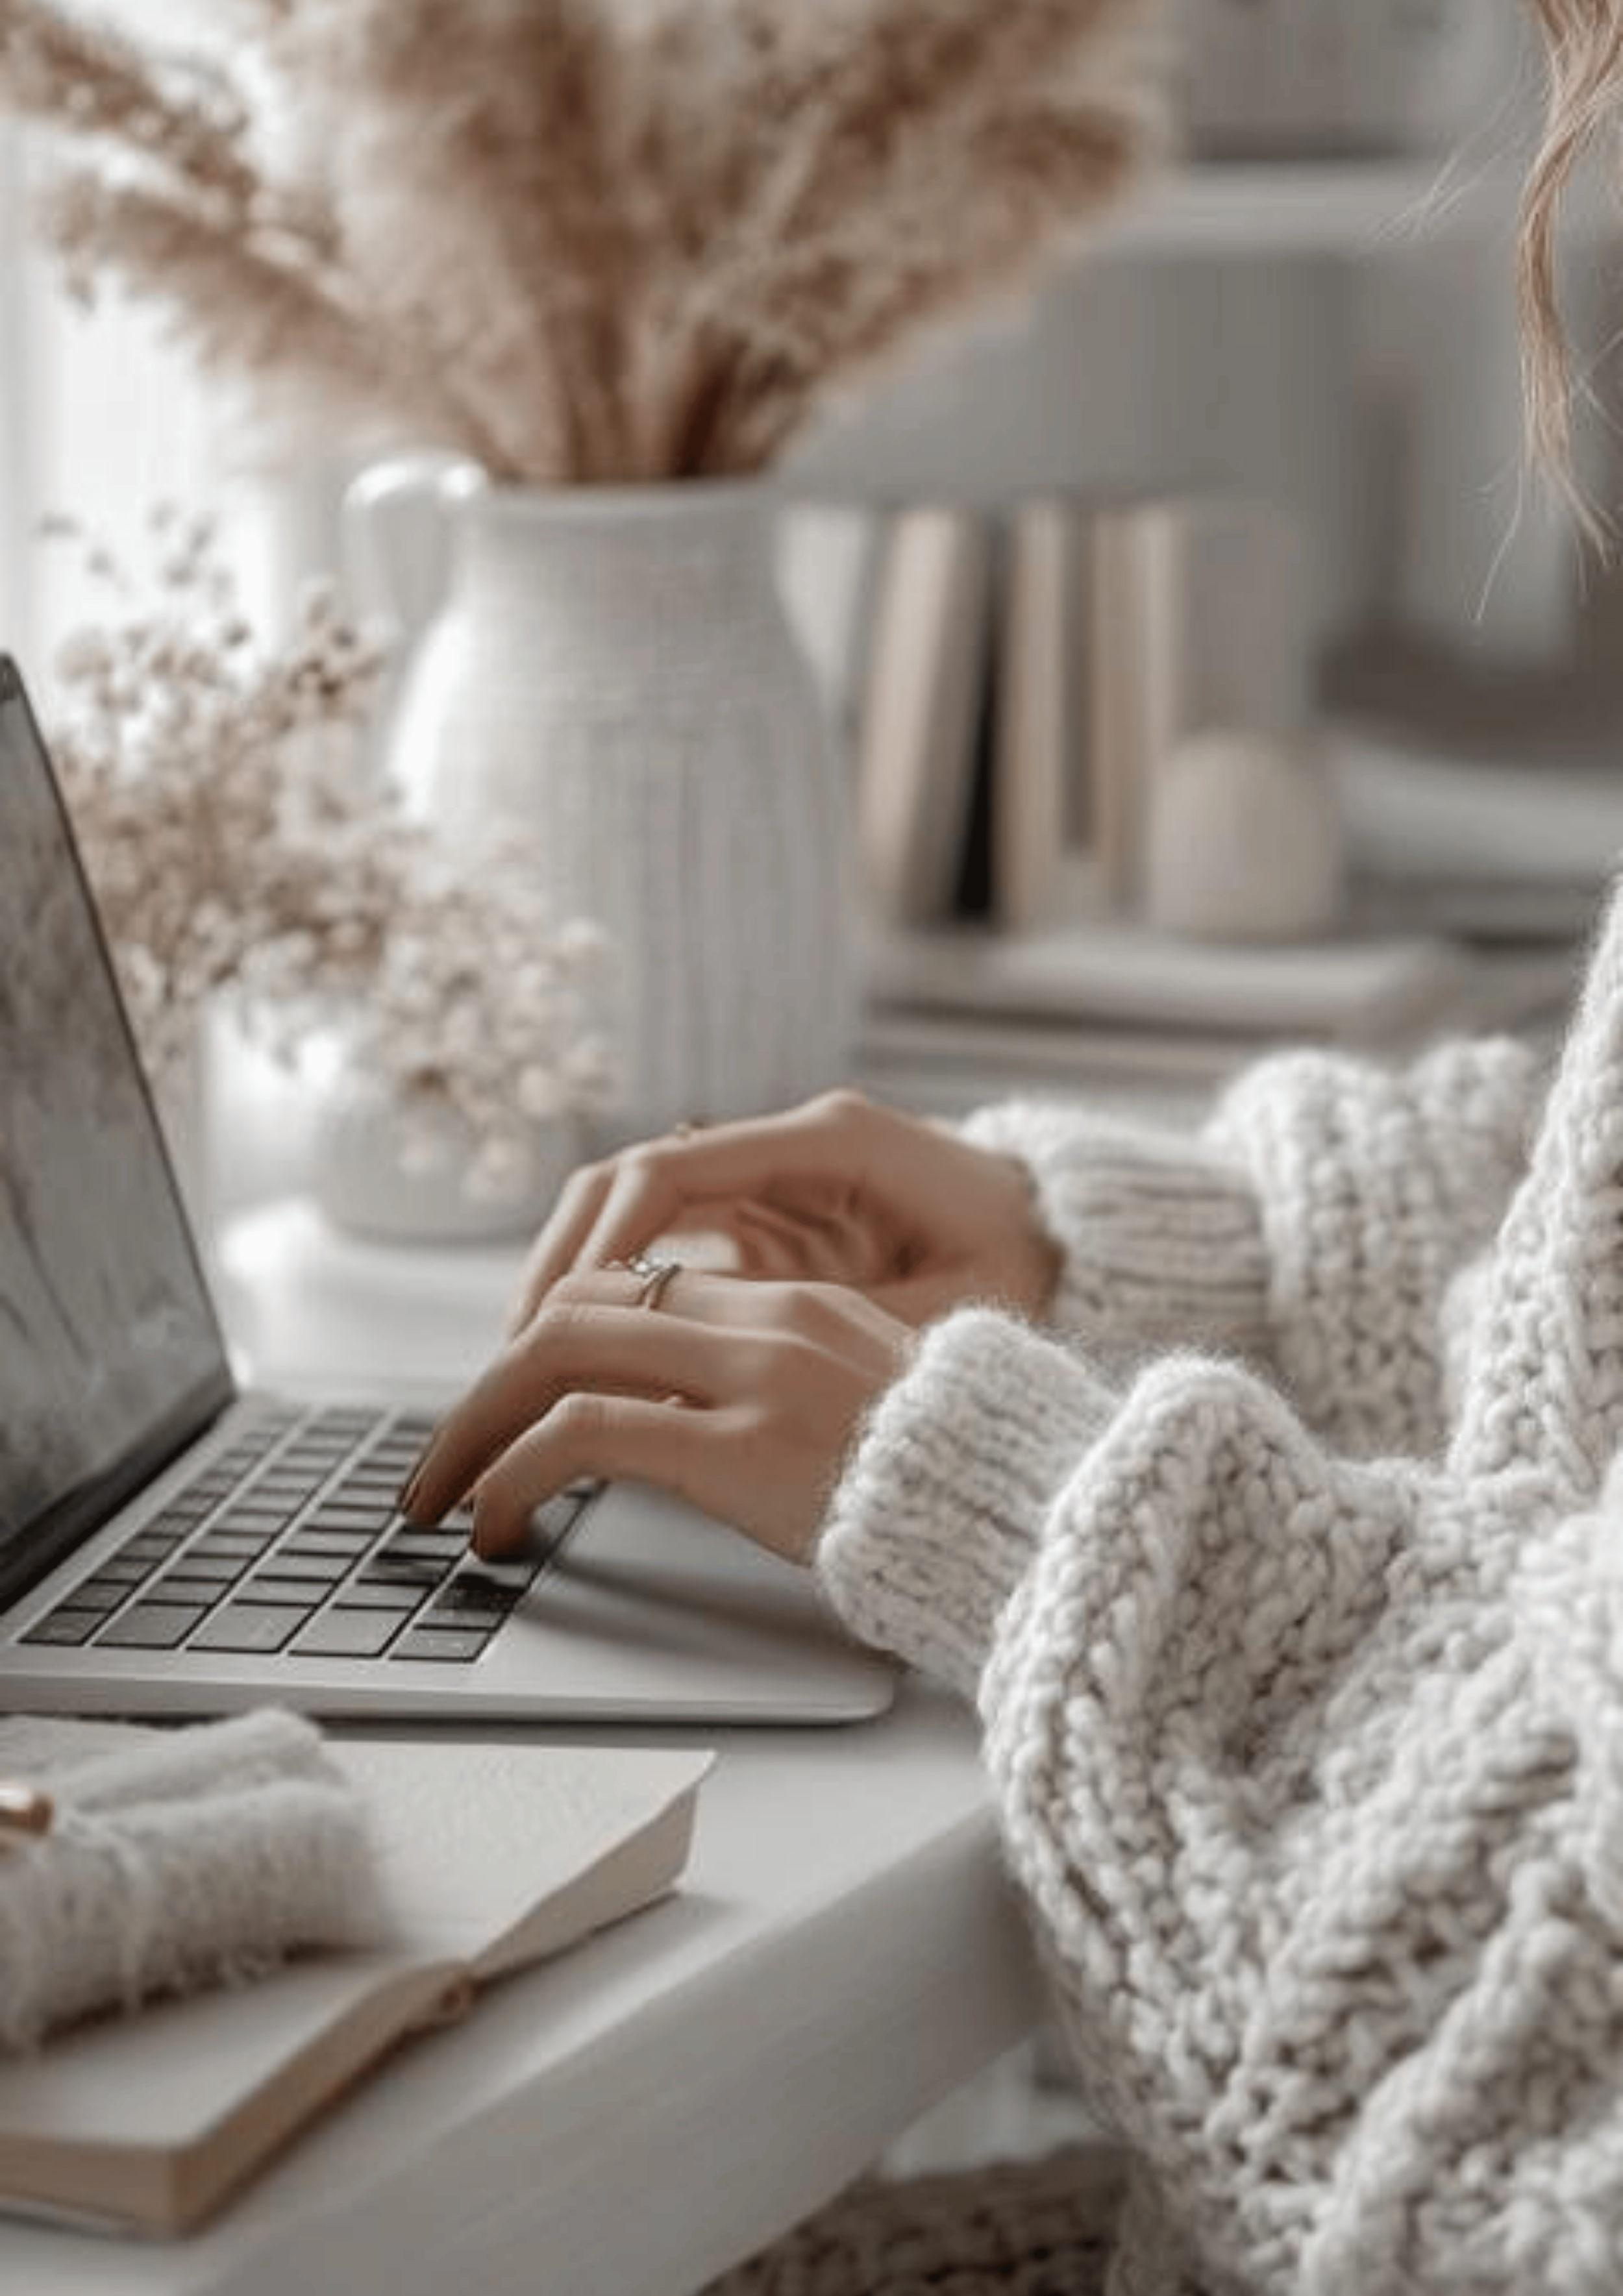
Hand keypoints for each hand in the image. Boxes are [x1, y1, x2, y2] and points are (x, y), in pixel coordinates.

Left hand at [400, 1262, 912, 1563]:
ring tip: (440, 1498)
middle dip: (484, 1386)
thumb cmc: (963, 1494)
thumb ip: (788, 1398)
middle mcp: (769, 1322)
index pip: (631, 1290)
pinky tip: (495, 1524)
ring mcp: (754, 1378)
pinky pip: (583, 1436)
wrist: (1043, 1523)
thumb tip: (699, 1435)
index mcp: (800, 1306)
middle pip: (574, 1310)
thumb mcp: (872, 1416)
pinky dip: (513, 1475)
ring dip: (473, 1429)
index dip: (544, 1344)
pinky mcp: (740, 1446)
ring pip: (557, 1356)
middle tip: (437, 1462)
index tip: (504, 1412)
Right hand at [506, 1088, 1058, 1333]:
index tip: (554, 1313)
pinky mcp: (772, 1224)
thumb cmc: (1026, 1270)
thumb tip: (753, 1358)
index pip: (671, 1170)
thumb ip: (847, 1325)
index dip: (601, 1242)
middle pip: (631, 1183)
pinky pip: (671, 1247)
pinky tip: (593, 1364)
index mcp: (830, 1145)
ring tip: (533, 1366)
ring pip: (637, 1213)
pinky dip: (625, 1295)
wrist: (1078, 1241)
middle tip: (515, 1352)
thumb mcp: (951, 1308)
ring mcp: (773, 1184)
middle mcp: (787, 1150)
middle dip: (563, 1260)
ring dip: (580, 1280)